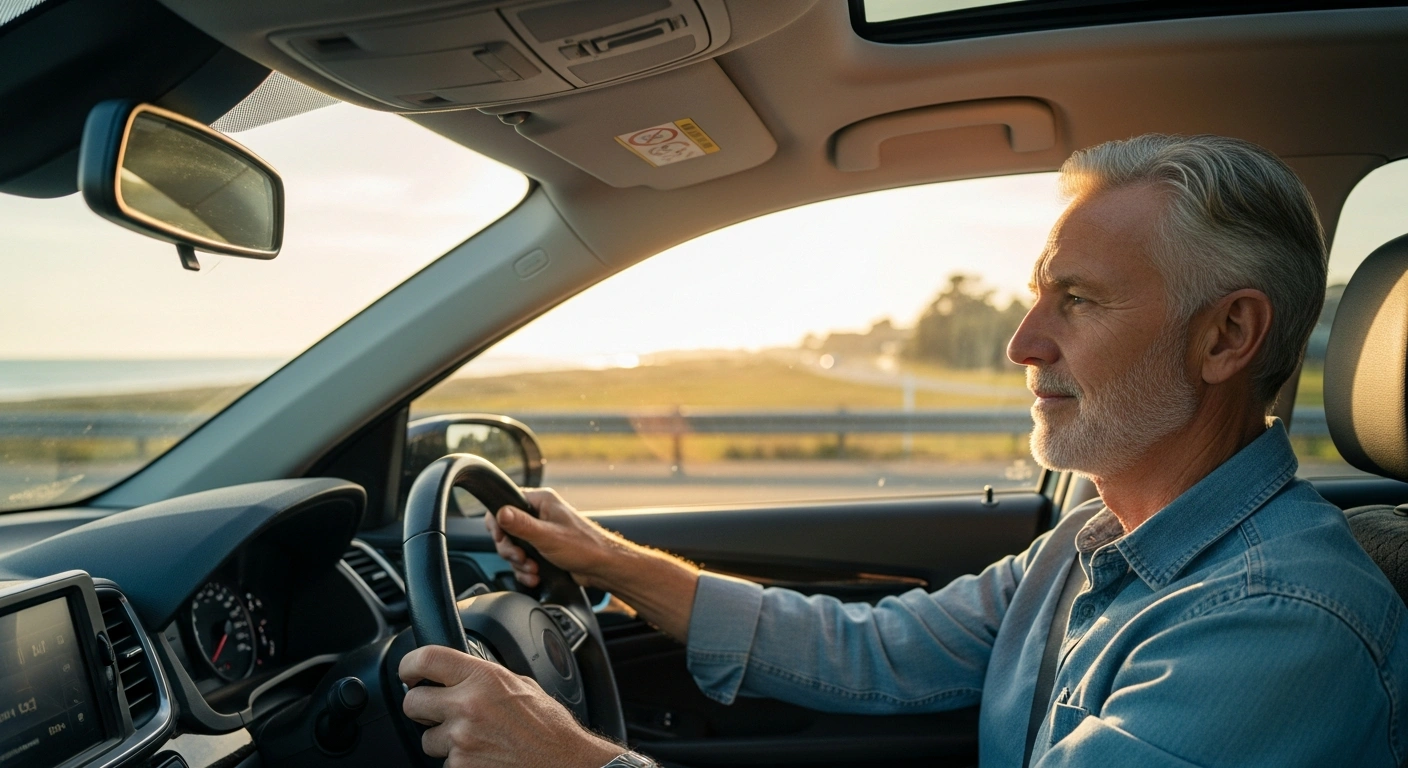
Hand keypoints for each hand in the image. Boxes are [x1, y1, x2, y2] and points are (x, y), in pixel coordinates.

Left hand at [399, 645, 621, 767]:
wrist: (563, 762)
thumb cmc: (548, 726)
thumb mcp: (520, 685)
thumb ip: (486, 677)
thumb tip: (461, 672)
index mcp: (483, 678)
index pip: (426, 659)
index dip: (409, 665)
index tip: (408, 672)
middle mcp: (468, 706)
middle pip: (412, 702)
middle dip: (421, 707)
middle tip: (436, 710)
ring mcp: (462, 740)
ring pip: (426, 739)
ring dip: (443, 740)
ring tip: (474, 738)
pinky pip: (445, 763)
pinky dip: (459, 762)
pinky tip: (483, 755)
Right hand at [486, 488, 625, 588]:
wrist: (603, 568)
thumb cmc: (584, 547)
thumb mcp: (548, 536)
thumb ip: (522, 525)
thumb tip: (500, 512)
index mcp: (540, 501)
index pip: (504, 504)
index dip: (498, 524)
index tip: (501, 539)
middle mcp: (539, 514)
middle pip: (505, 530)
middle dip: (511, 550)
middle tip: (522, 558)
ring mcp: (540, 532)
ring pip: (513, 548)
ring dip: (520, 563)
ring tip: (533, 570)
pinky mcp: (542, 549)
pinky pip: (522, 559)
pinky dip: (526, 570)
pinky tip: (535, 576)